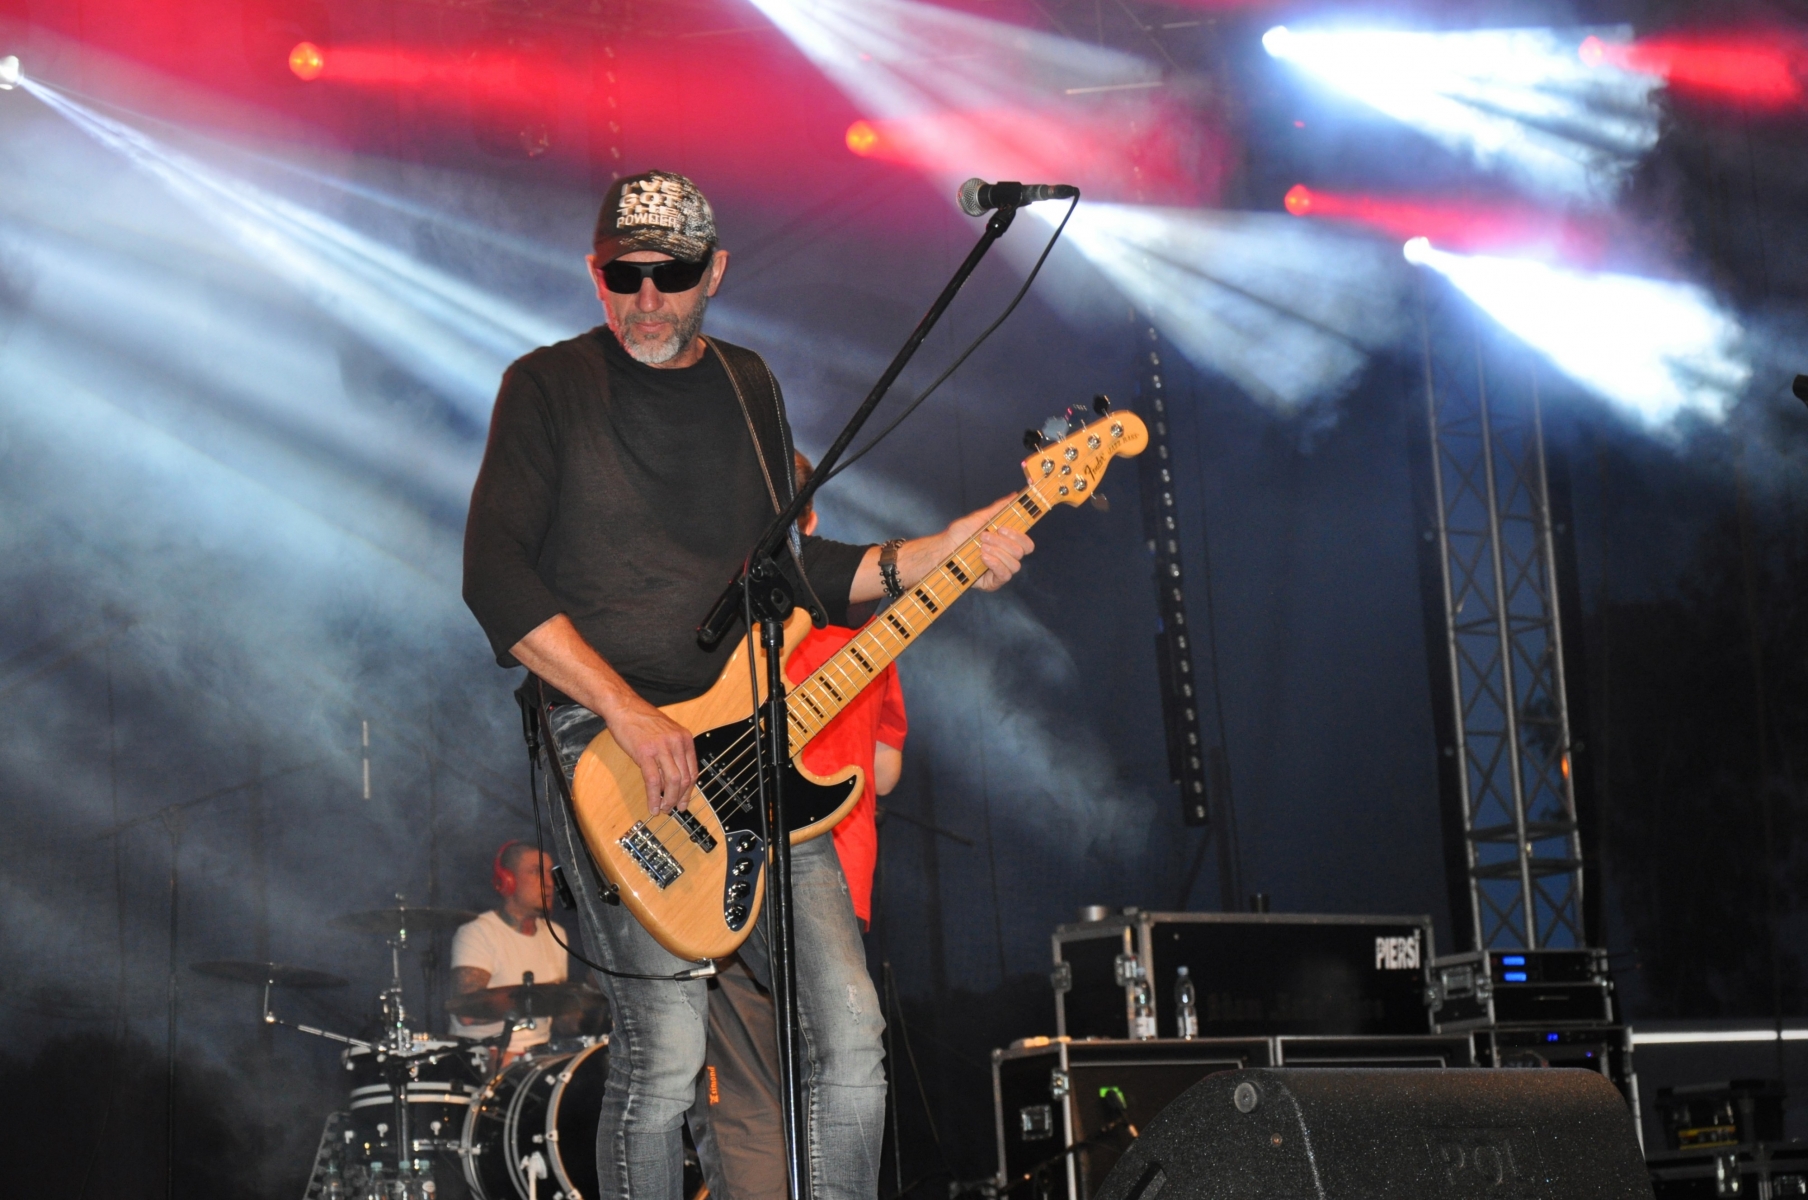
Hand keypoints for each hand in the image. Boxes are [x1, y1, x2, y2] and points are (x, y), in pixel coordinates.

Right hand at [603, 696, 697, 814]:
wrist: (623, 707)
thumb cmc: (642, 719)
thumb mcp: (666, 732)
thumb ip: (673, 752)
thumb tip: (674, 778)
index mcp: (684, 738)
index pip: (693, 770)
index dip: (689, 790)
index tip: (684, 801)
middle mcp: (677, 743)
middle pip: (685, 779)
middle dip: (680, 798)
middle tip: (674, 809)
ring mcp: (662, 748)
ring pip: (672, 782)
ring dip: (668, 800)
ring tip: (662, 809)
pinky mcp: (645, 753)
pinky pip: (653, 781)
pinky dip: (654, 797)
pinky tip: (652, 805)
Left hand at [945, 495, 1034, 591]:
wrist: (944, 549)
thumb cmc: (960, 535)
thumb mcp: (980, 518)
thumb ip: (999, 508)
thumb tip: (1015, 495)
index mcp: (1006, 543)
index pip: (1026, 543)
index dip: (1019, 536)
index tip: (1002, 529)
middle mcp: (1006, 557)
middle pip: (1022, 552)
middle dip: (1003, 543)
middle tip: (984, 537)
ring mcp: (1000, 570)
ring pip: (1015, 564)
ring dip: (998, 553)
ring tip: (981, 548)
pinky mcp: (993, 582)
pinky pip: (1005, 575)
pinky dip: (996, 564)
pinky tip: (984, 558)